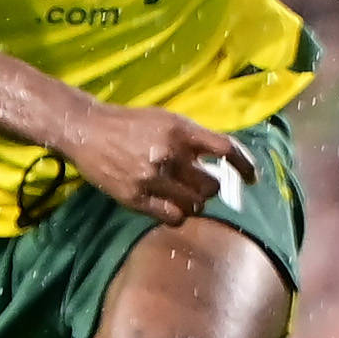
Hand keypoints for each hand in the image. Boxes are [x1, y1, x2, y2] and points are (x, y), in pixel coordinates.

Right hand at [59, 100, 253, 227]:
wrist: (87, 131)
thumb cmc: (131, 124)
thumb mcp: (168, 120)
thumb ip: (194, 138)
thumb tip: (226, 159)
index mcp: (181, 131)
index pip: (226, 150)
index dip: (244, 166)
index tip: (252, 178)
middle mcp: (169, 155)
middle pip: (212, 186)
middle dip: (211, 187)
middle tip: (199, 183)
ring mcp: (152, 178)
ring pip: (196, 205)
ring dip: (195, 202)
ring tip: (183, 194)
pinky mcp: (135, 198)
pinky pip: (173, 217)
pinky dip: (178, 214)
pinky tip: (171, 206)